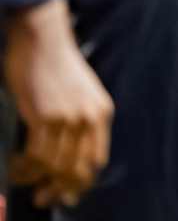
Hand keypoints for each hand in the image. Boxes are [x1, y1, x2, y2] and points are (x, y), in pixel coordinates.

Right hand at [3, 0, 113, 207]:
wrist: (43, 40)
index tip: (67, 194)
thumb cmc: (55, 65)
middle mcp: (89, 117)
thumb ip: (80, 120)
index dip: (81, 181)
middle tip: (43, 197)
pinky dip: (24, 165)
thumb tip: (67, 154)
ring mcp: (68, 117)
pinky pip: (36, 154)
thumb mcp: (80, 94)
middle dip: (60, 188)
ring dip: (36, 177)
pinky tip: (16, 164)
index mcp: (102, 113)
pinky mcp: (44, 116)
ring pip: (54, 164)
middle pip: (78, 168)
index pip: (97, 159)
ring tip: (22, 176)